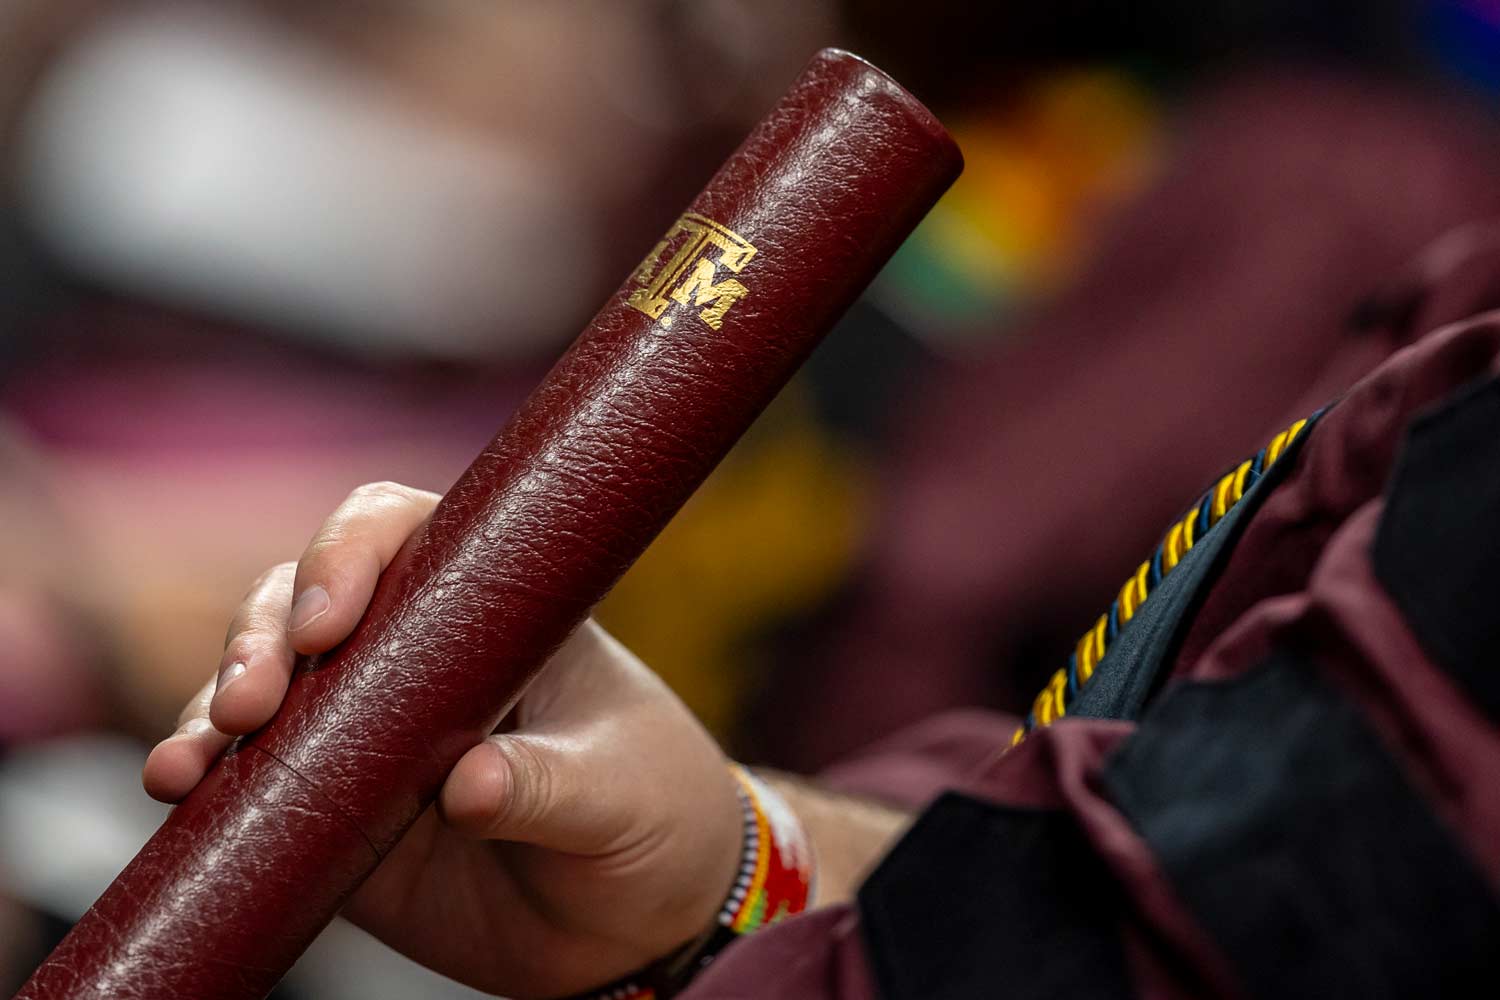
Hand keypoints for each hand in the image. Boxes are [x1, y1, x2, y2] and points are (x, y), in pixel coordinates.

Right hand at [142, 482, 744, 998]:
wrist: (640, 921)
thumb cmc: (653, 816)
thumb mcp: (623, 796)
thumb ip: (553, 787)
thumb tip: (468, 785)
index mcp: (498, 609)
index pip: (409, 533)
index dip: (351, 552)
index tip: (331, 620)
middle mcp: (419, 651)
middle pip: (308, 598)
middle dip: (263, 634)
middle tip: (252, 701)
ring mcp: (368, 725)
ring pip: (265, 680)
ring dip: (213, 704)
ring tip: (191, 761)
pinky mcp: (335, 804)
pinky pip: (255, 778)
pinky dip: (208, 780)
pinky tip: (178, 794)